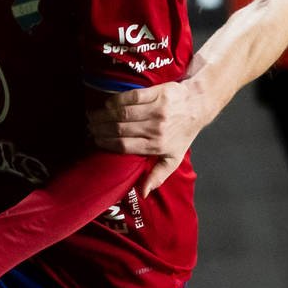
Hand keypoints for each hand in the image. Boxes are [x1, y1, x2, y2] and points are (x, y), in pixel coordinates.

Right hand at [88, 82, 203, 195]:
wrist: (198, 106)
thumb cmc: (183, 133)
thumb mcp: (173, 158)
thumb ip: (158, 175)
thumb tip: (143, 193)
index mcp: (157, 146)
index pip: (124, 146)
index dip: (106, 143)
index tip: (95, 140)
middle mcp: (156, 129)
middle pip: (120, 129)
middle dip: (101, 129)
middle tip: (90, 127)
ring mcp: (157, 111)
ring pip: (123, 113)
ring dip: (104, 114)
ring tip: (93, 116)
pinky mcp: (157, 94)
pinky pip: (132, 97)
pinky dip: (117, 100)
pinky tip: (108, 103)